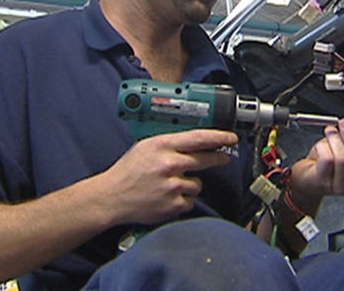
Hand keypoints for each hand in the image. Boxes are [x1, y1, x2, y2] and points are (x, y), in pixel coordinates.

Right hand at [101, 129, 237, 224]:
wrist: (112, 197)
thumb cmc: (128, 171)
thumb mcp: (145, 147)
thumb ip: (168, 143)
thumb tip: (194, 140)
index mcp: (162, 146)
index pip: (198, 138)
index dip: (219, 137)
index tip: (231, 137)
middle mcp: (169, 164)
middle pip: (205, 159)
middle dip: (217, 158)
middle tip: (222, 158)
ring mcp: (172, 186)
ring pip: (198, 183)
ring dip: (191, 183)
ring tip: (172, 184)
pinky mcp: (173, 205)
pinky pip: (190, 200)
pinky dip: (183, 199)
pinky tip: (168, 197)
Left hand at [288, 113, 343, 209]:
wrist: (307, 178)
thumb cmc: (325, 164)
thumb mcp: (343, 145)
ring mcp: (340, 187)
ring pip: (343, 159)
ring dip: (336, 140)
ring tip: (330, 132)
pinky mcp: (323, 183)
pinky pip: (327, 161)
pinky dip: (324, 147)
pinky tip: (320, 145)